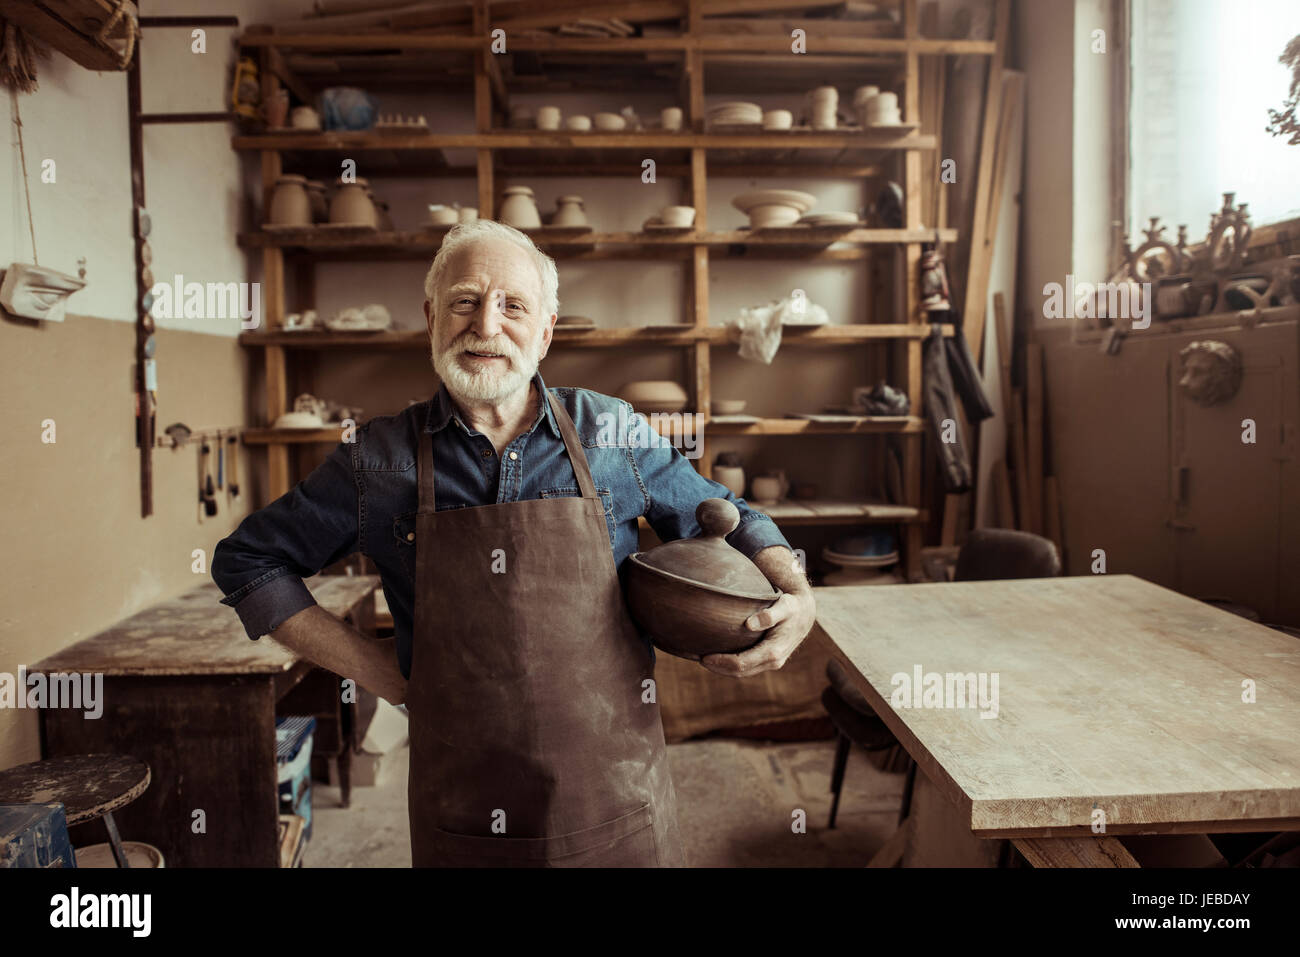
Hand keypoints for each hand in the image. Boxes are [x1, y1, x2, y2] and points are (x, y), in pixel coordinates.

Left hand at [699, 588, 815, 677]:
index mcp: (774, 652)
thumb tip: (750, 623)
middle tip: (699, 659)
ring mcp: (772, 663)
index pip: (742, 663)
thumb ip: (769, 615)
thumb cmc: (792, 607)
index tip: (704, 657)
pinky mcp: (769, 661)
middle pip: (740, 672)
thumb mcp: (784, 606)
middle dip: (719, 668)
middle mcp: (773, 661)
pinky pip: (748, 668)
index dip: (722, 662)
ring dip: (724, 669)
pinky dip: (732, 666)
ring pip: (743, 673)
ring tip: (705, 660)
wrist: (805, 614)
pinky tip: (720, 658)